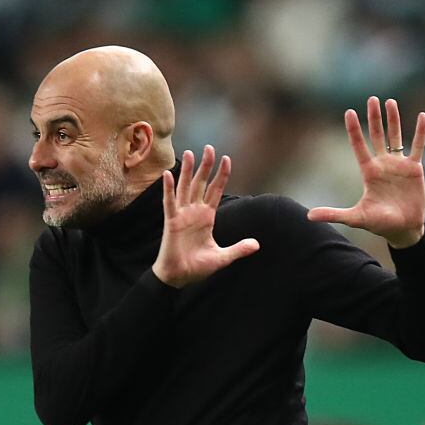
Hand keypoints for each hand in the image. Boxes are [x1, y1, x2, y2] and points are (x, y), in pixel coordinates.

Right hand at [152, 146, 259, 287]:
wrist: (179, 277)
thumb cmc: (197, 267)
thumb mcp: (222, 257)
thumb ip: (238, 249)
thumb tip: (257, 245)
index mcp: (207, 217)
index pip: (216, 191)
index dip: (221, 175)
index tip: (227, 159)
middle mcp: (194, 212)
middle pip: (201, 184)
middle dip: (206, 166)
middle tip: (210, 147)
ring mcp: (182, 215)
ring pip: (185, 188)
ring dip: (187, 171)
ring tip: (190, 153)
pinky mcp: (171, 222)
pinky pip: (169, 202)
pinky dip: (168, 189)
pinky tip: (168, 175)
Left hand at [307, 97, 424, 248]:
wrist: (403, 229)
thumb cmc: (379, 223)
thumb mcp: (355, 218)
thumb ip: (334, 214)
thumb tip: (309, 216)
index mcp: (368, 172)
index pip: (359, 146)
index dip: (354, 130)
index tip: (349, 112)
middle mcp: (382, 165)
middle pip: (376, 136)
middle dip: (374, 118)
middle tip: (371, 99)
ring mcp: (398, 165)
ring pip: (395, 137)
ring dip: (393, 120)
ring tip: (390, 101)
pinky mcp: (414, 169)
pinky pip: (417, 146)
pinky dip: (420, 132)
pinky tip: (421, 116)